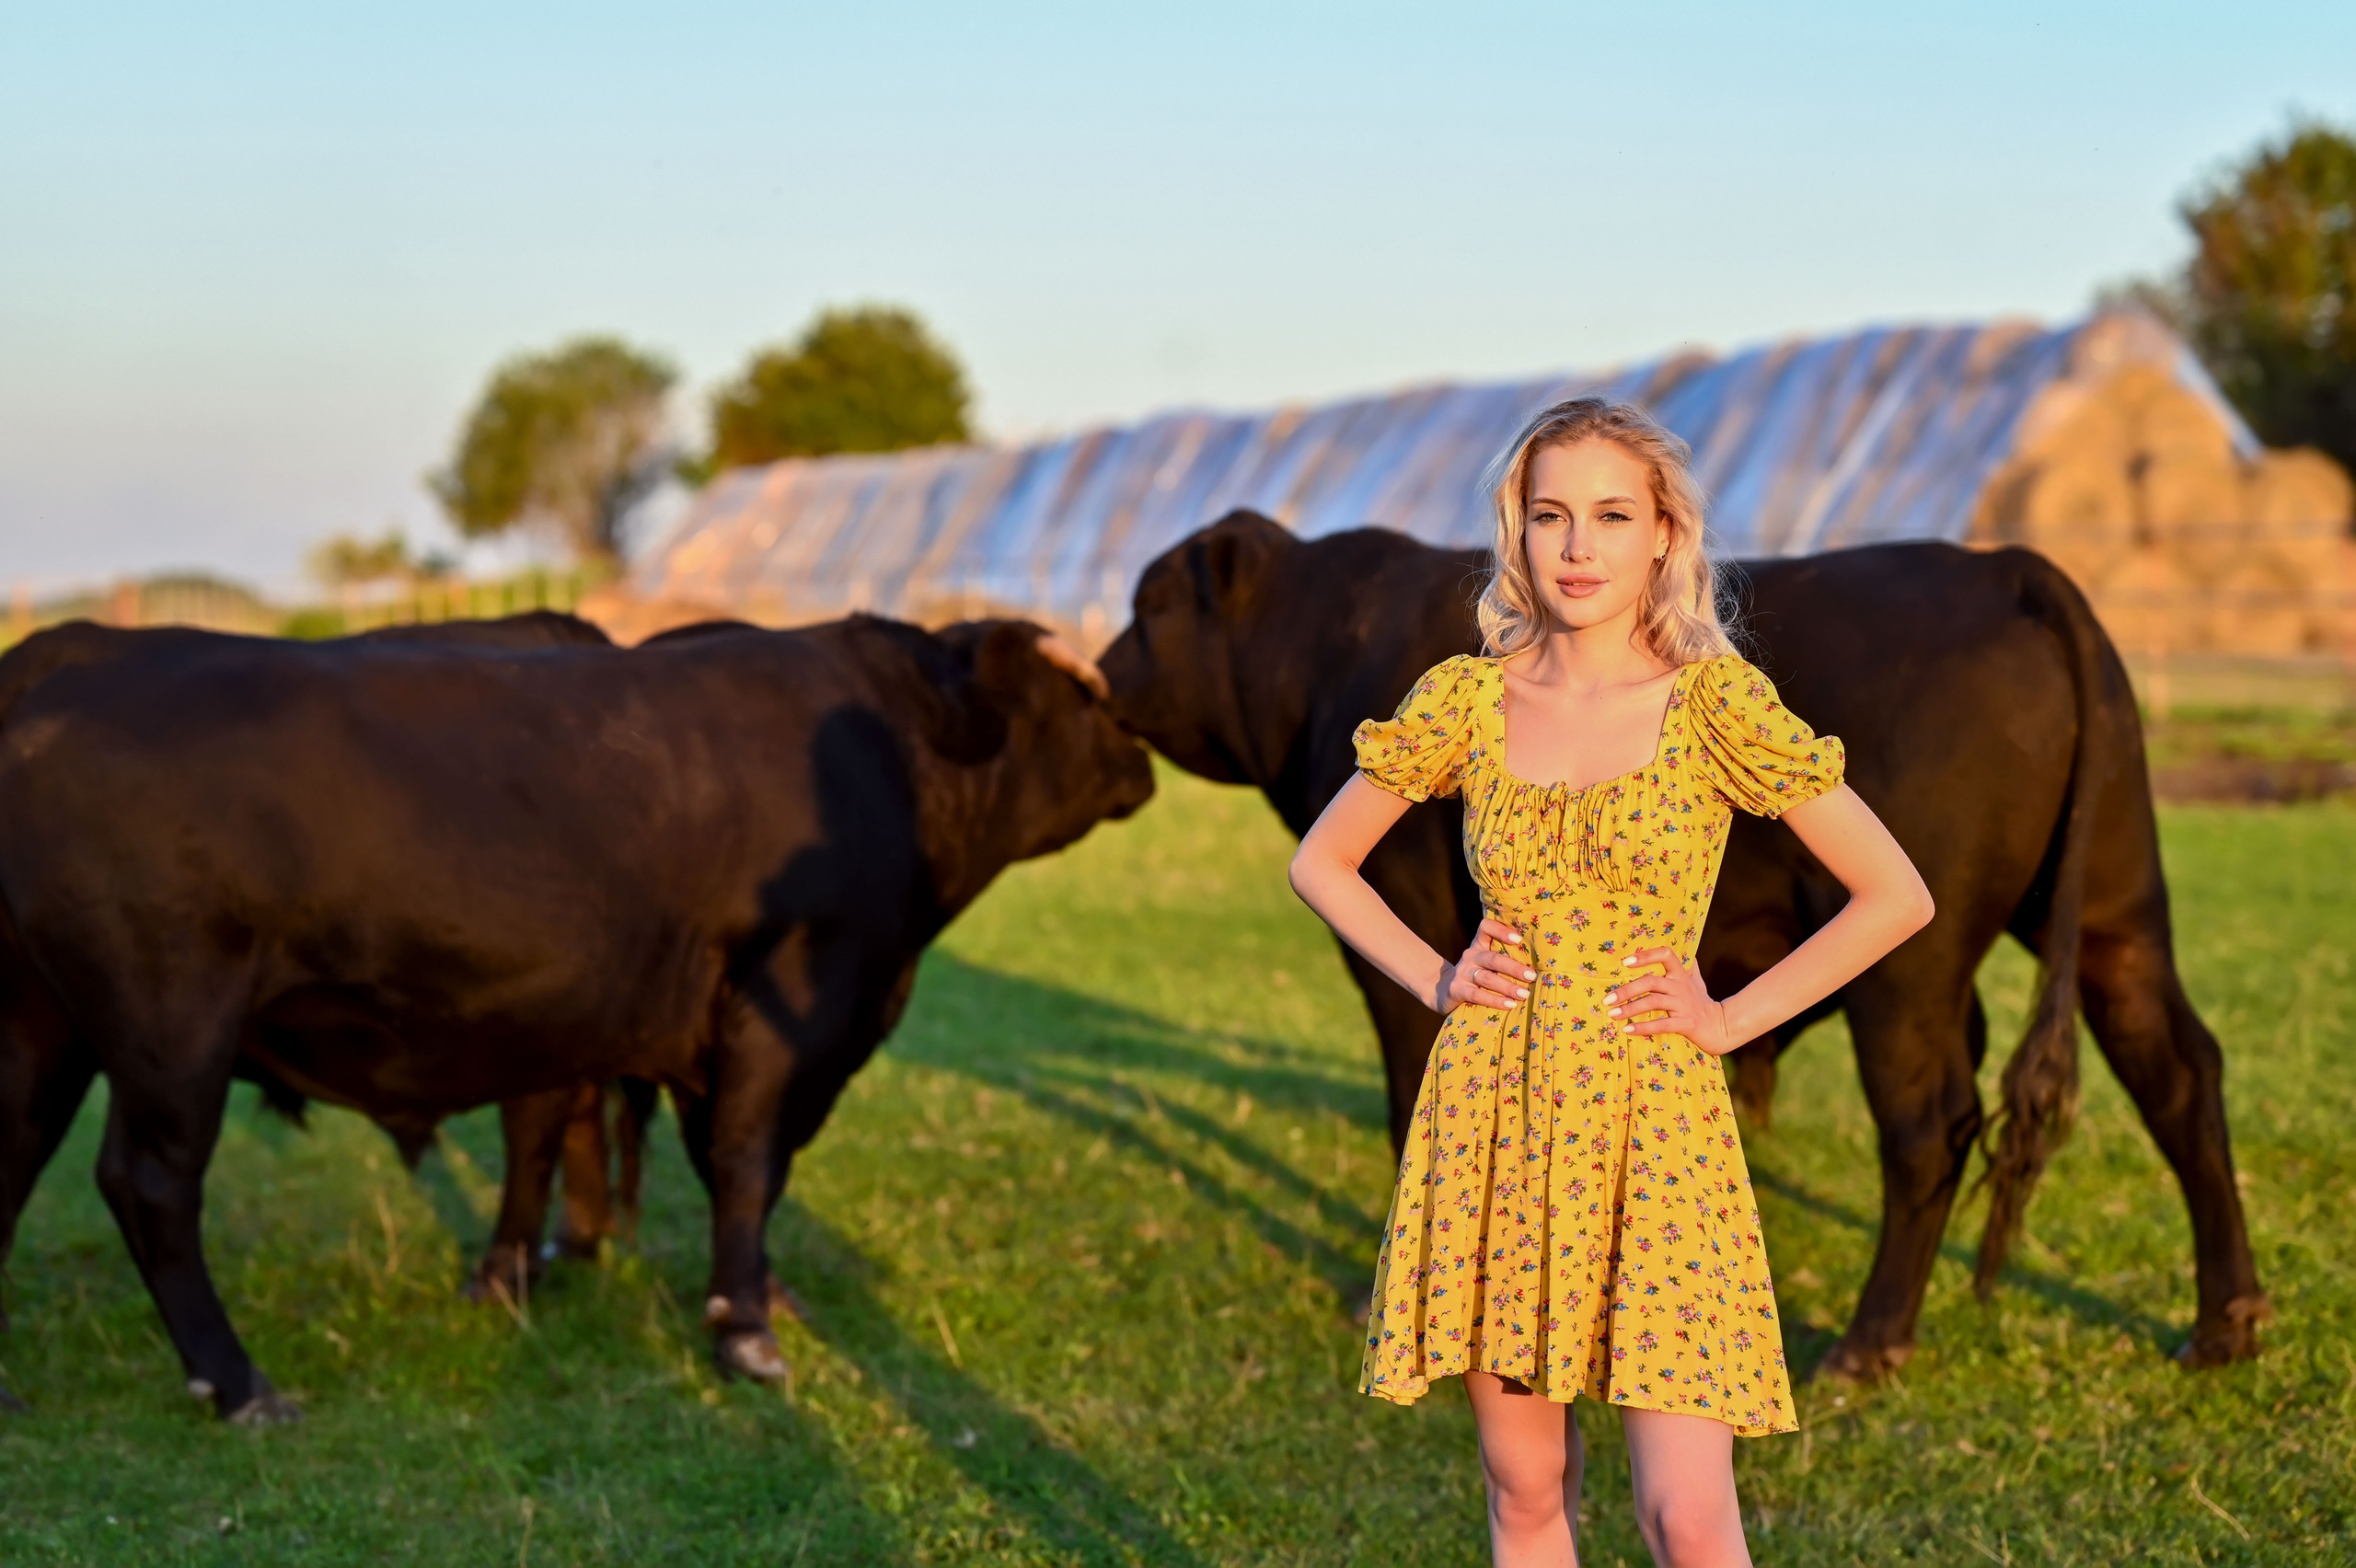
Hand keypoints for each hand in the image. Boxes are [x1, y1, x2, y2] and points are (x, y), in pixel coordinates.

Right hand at [1436, 918, 1534, 1012]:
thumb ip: (1504, 958)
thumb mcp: (1486, 962)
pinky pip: (1477, 994)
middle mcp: (1470, 955)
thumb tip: (1540, 963)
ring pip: (1486, 977)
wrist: (1442, 990)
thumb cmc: (1476, 975)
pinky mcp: (1456, 989)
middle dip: (1514, 968)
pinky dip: (1494, 1001)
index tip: (1518, 939)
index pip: (1486, 928)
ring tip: (1524, 994)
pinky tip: (1509, 1005)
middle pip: (1492, 958)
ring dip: (1507, 986)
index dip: (1501, 931)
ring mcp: (1461, 972)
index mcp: (1479, 944)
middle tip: (1532, 976)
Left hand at [1605, 947, 1735, 1054]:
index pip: (1666, 954)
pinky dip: (1644, 1027)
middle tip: (1607, 999)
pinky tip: (1628, 1029)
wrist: (1721, 1026)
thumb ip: (1688, 966)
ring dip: (1630, 1008)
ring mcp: (1684, 1005)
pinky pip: (1662, 1024)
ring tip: (1612, 1014)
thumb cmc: (1702, 1002)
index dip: (1646, 956)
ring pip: (1653, 1002)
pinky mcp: (1686, 1023)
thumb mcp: (1696, 980)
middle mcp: (1681, 987)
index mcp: (1681, 974)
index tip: (1625, 962)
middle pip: (1651, 982)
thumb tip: (1686, 949)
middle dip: (1627, 990)